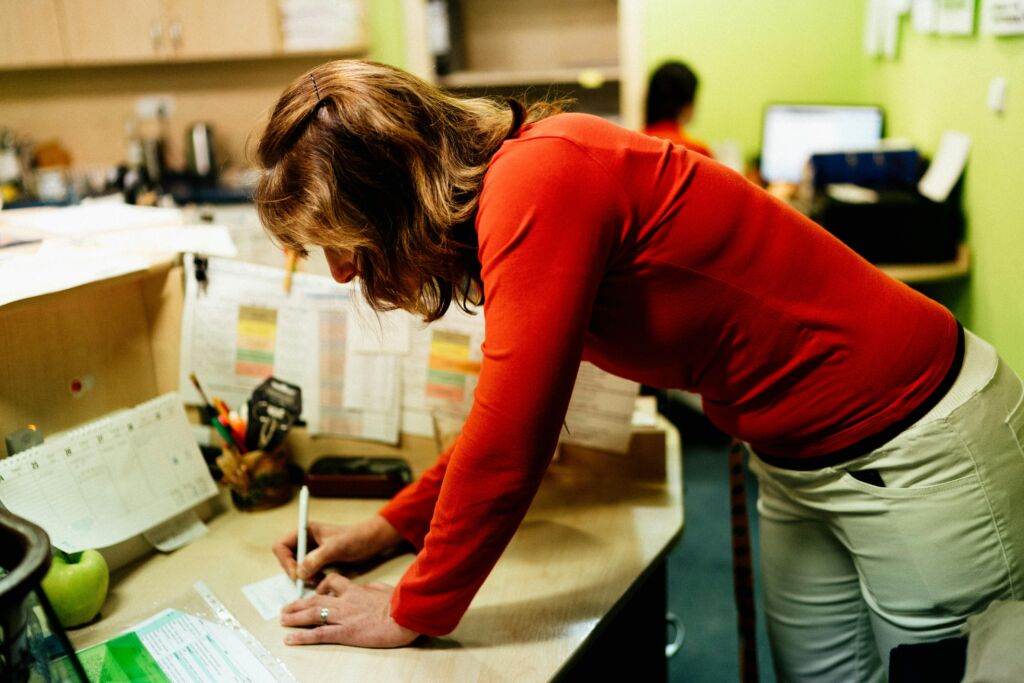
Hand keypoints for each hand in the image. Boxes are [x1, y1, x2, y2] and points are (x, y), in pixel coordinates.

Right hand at [272, 515, 402, 583]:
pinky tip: (323, 581)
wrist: (372, 542)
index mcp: (305, 531)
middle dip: (294, 572)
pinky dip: (312, 580)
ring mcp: (312, 552)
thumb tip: (299, 573)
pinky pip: (308, 574)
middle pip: (286, 559)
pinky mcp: (319, 562)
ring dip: (304, 578)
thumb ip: (316, 559)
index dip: (285, 561)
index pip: (281, 546)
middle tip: (308, 581)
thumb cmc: (356, 539)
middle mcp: (305, 541)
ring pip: (297, 569)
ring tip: (318, 581)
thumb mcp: (336, 548)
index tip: (296, 574)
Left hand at [280, 575, 418, 647]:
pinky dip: (302, 637)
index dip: (320, 587)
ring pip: (312, 614)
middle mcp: (345, 601)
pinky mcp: (345, 632)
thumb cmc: (400, 604)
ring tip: (282, 620)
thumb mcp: (385, 589)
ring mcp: (343, 617)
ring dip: (294, 617)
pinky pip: (319, 634)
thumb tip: (368, 588)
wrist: (405, 616)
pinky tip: (290, 639)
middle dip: (298, 604)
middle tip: (285, 608)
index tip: (314, 592)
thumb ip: (373, 588)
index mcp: (355, 590)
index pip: (332, 582)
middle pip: (315, 599)